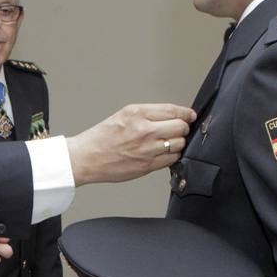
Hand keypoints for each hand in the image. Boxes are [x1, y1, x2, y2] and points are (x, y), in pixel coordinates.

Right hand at [65, 103, 195, 184]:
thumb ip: (149, 114)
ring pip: (179, 144)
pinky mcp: (147, 166)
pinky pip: (171, 160)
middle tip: (177, 130)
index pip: (173, 111)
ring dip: (177, 143)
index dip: (186, 113)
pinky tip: (161, 153)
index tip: (189, 116)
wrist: (86, 158)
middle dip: (182, 128)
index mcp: (137, 114)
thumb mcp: (123, 115)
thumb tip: (174, 116)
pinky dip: (171, 156)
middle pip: (180, 127)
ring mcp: (146, 150)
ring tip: (167, 143)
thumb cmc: (102, 137)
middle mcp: (144, 130)